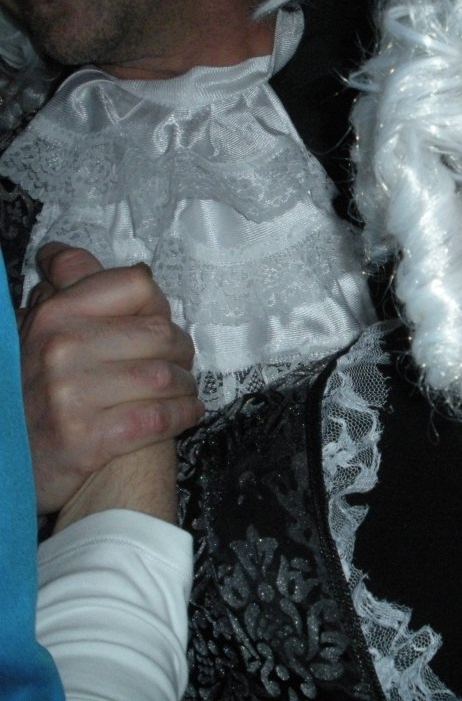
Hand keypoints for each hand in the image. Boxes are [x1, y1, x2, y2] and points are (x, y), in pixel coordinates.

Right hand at [19, 243, 202, 515]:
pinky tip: (187, 413)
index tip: (155, 322)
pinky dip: (184, 414)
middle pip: (162, 332)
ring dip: (186, 386)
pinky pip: (159, 417)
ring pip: (165, 376)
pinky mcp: (86, 439)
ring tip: (183, 390)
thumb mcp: (38, 332)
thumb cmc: (37, 390)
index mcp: (55, 314)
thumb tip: (62, 254)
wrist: (13, 463)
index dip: (157, 305)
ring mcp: (70, 395)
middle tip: (178, 363)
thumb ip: (62, 291)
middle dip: (181, 351)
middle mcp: (60, 349)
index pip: (138, 284)